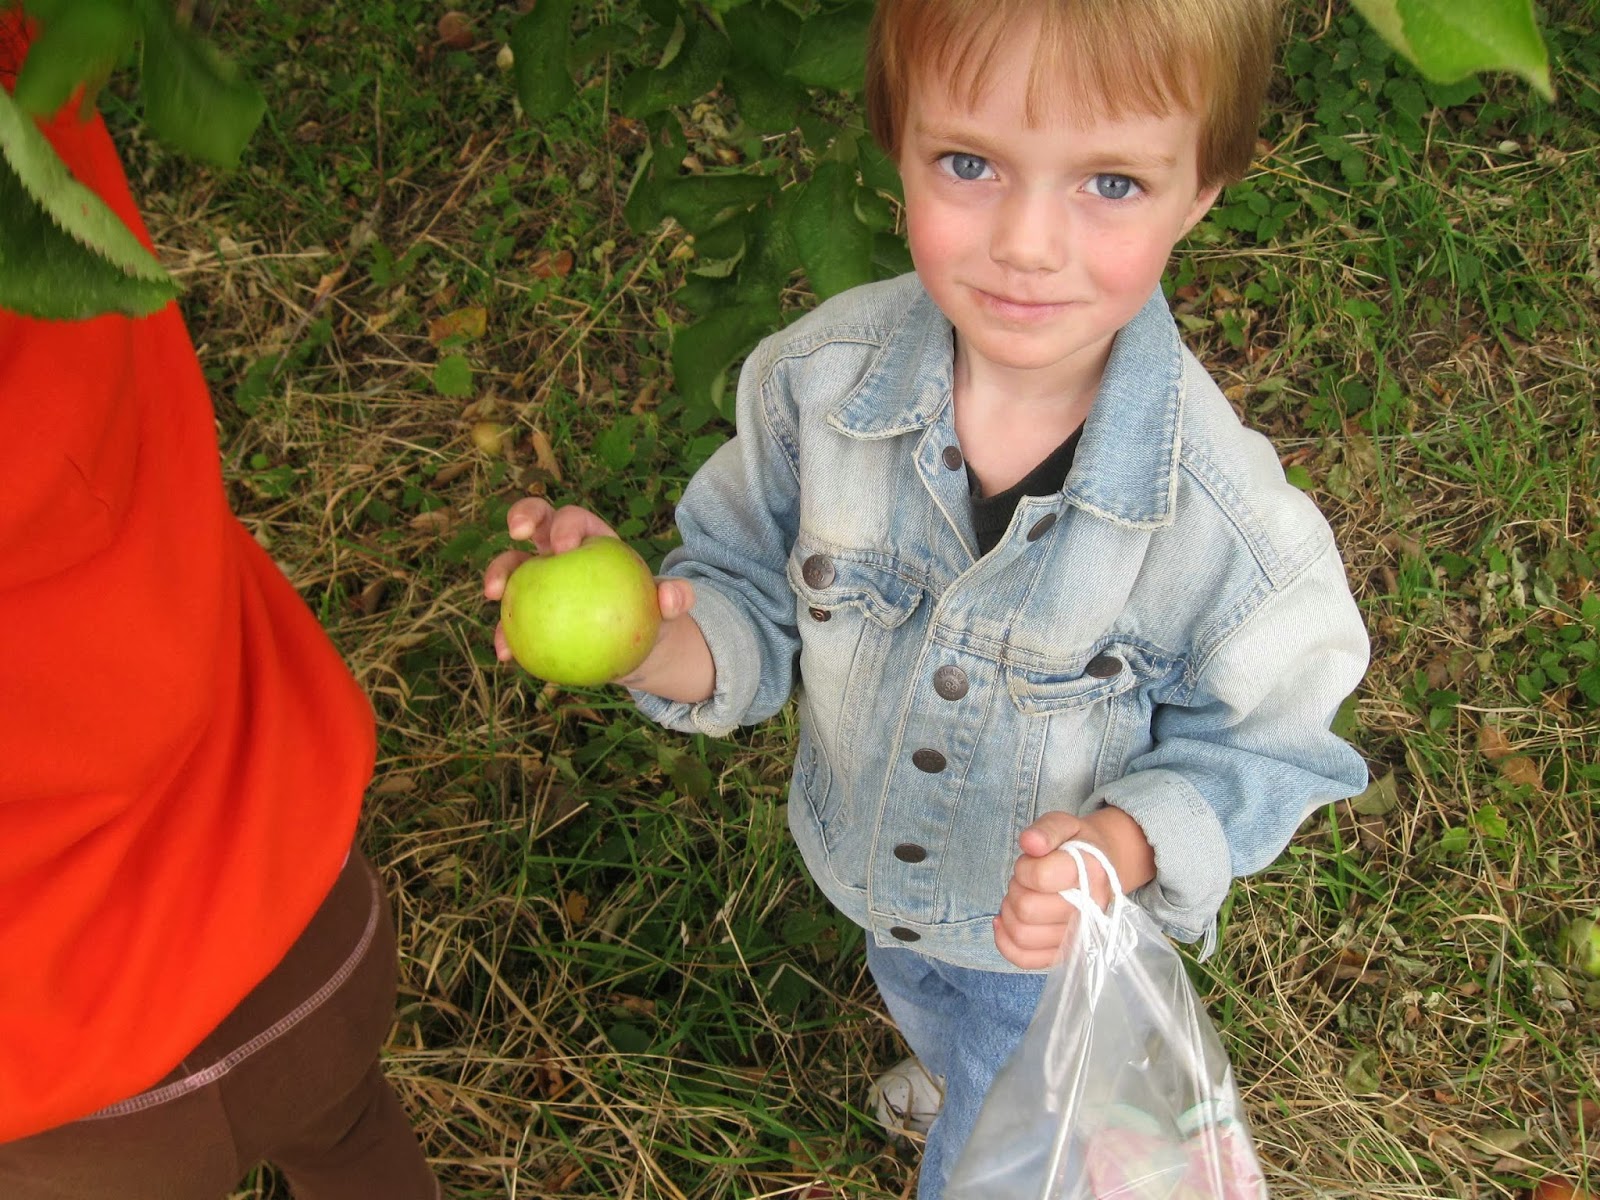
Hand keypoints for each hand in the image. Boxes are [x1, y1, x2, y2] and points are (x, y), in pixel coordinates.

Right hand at [481, 496, 695, 669]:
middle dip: (522, 515)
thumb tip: (672, 598)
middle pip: (535, 522)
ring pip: (511, 567)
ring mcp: (537, 580)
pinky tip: (505, 653)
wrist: (632, 646)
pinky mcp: (526, 614)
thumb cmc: (649, 614)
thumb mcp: (667, 606)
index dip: (565, 524)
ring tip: (493, 594)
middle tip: (517, 533)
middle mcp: (557, 551)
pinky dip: (505, 635)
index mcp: (590, 538)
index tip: (564, 548)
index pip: (575, 519)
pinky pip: (511, 622)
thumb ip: (675, 598)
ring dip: (497, 574)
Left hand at [993, 806, 1155, 968]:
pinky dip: (1005, 941)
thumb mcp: (1065, 824)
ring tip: (1021, 897)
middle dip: (1016, 889)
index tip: (1032, 861)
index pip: (1040, 877)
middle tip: (1025, 880)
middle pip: (1027, 909)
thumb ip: (1046, 830)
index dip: (1025, 867)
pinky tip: (1003, 922)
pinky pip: (1025, 959)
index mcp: (1092, 872)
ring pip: (1022, 935)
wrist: (1103, 868)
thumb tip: (1029, 843)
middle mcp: (1091, 910)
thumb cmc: (1078, 846)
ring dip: (1010, 913)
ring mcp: (1080, 936)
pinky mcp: (1066, 953)